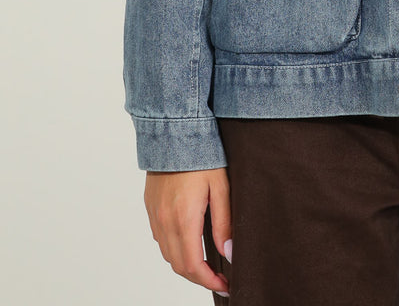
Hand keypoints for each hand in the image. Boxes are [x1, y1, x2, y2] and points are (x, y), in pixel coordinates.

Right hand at [144, 167, 231, 295]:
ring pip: (168, 255)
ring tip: (208, 265)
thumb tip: (228, 254)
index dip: (209, 282)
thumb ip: (224, 223)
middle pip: (178, 266)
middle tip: (220, 279)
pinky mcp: (151, 207)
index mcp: (183, 218)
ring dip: (186, 266)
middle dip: (199, 278)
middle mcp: (164, 221)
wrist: (174, 131)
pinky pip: (161, 239)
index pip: (192, 266)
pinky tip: (190, 244)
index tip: (225, 285)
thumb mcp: (221, 187)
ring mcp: (154, 215)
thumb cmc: (202, 155)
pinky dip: (175, 250)